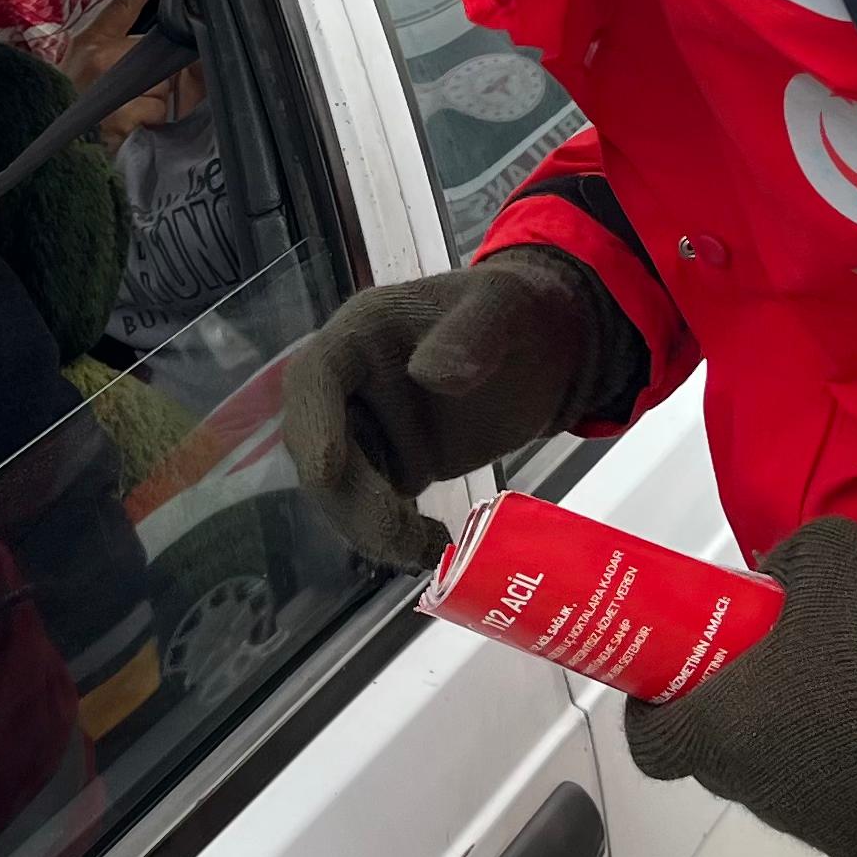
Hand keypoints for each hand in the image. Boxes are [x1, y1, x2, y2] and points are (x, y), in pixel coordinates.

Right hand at [68, 0, 194, 138]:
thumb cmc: (68, 103)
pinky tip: (128, 127)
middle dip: (153, 73)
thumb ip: (112, 51)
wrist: (49, 138)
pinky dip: (150, 121)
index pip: (121, 7)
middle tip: (129, 94)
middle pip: (153, 52)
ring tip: (124, 112)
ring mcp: (110, 86)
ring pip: (161, 84)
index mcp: (89, 43)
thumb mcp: (82, 68)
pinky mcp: (120, 114)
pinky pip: (157, 110)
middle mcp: (99, 59)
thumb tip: (147, 50)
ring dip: (153, 101)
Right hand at [279, 246, 642, 568]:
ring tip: (430, 548)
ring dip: (373, 530)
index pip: (315, 377)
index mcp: (360, 334)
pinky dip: (397, 538)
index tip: (327, 469)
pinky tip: (437, 549)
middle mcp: (348, 386)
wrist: (542, 349)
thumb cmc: (517, 312)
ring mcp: (366, 432)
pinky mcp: (391, 468)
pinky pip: (374, 510)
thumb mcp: (502, 307)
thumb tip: (429, 375)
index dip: (313, 423)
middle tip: (400, 534)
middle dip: (351, 498)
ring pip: (341, 491)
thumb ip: (470, 334)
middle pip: (318, 447)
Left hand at [622, 518, 856, 856]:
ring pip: (784, 787)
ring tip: (842, 705)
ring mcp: (817, 823)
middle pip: (722, 764)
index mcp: (726, 729)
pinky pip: (841, 808)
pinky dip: (850, 778)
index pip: (652, 747)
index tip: (666, 691)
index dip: (653, 719)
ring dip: (795, 752)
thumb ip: (777, 572)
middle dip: (733, 725)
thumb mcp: (815, 556)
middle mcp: (761, 789)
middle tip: (767, 679)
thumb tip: (770, 582)